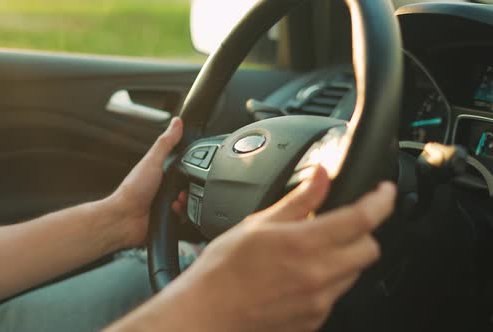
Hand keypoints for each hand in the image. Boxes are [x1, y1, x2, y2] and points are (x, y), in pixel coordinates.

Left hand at [110, 117, 182, 247]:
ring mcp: (167, 204)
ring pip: (191, 202)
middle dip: (191, 188)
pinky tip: (174, 211)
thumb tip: (176, 122)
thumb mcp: (152, 161)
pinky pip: (186, 217)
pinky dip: (183, 214)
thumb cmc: (133, 191)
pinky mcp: (169, 219)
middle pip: (190, 185)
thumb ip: (166, 143)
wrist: (125, 219)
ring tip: (177, 200)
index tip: (196, 167)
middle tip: (182, 188)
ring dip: (187, 202)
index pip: (185, 166)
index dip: (193, 167)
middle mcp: (165, 188)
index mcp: (162, 172)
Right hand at [156, 167, 395, 331]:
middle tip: (341, 223)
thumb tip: (321, 175)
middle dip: (363, 232)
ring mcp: (318, 301)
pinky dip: (328, 280)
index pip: (362, 219)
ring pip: (355, 273)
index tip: (383, 192)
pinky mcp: (314, 320)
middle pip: (369, 249)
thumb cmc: (223, 270)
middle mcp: (318, 275)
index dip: (381, 201)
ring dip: (345, 257)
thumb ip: (299, 200)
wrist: (207, 313)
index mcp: (304, 244)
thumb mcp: (258, 224)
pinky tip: (300, 275)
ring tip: (311, 251)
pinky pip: (336, 295)